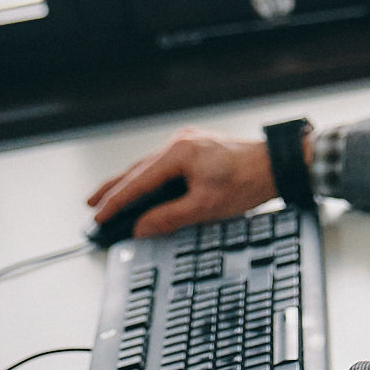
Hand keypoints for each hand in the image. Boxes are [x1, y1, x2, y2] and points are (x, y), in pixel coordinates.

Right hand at [87, 128, 278, 237]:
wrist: (277, 165)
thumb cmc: (248, 181)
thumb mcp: (206, 207)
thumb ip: (169, 217)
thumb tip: (141, 227)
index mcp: (179, 153)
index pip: (138, 181)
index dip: (116, 201)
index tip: (99, 215)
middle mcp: (180, 142)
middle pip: (137, 169)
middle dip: (114, 188)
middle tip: (92, 204)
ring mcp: (188, 143)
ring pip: (150, 166)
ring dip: (131, 183)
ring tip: (110, 197)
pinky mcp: (197, 148)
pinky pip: (165, 165)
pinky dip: (150, 179)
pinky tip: (144, 188)